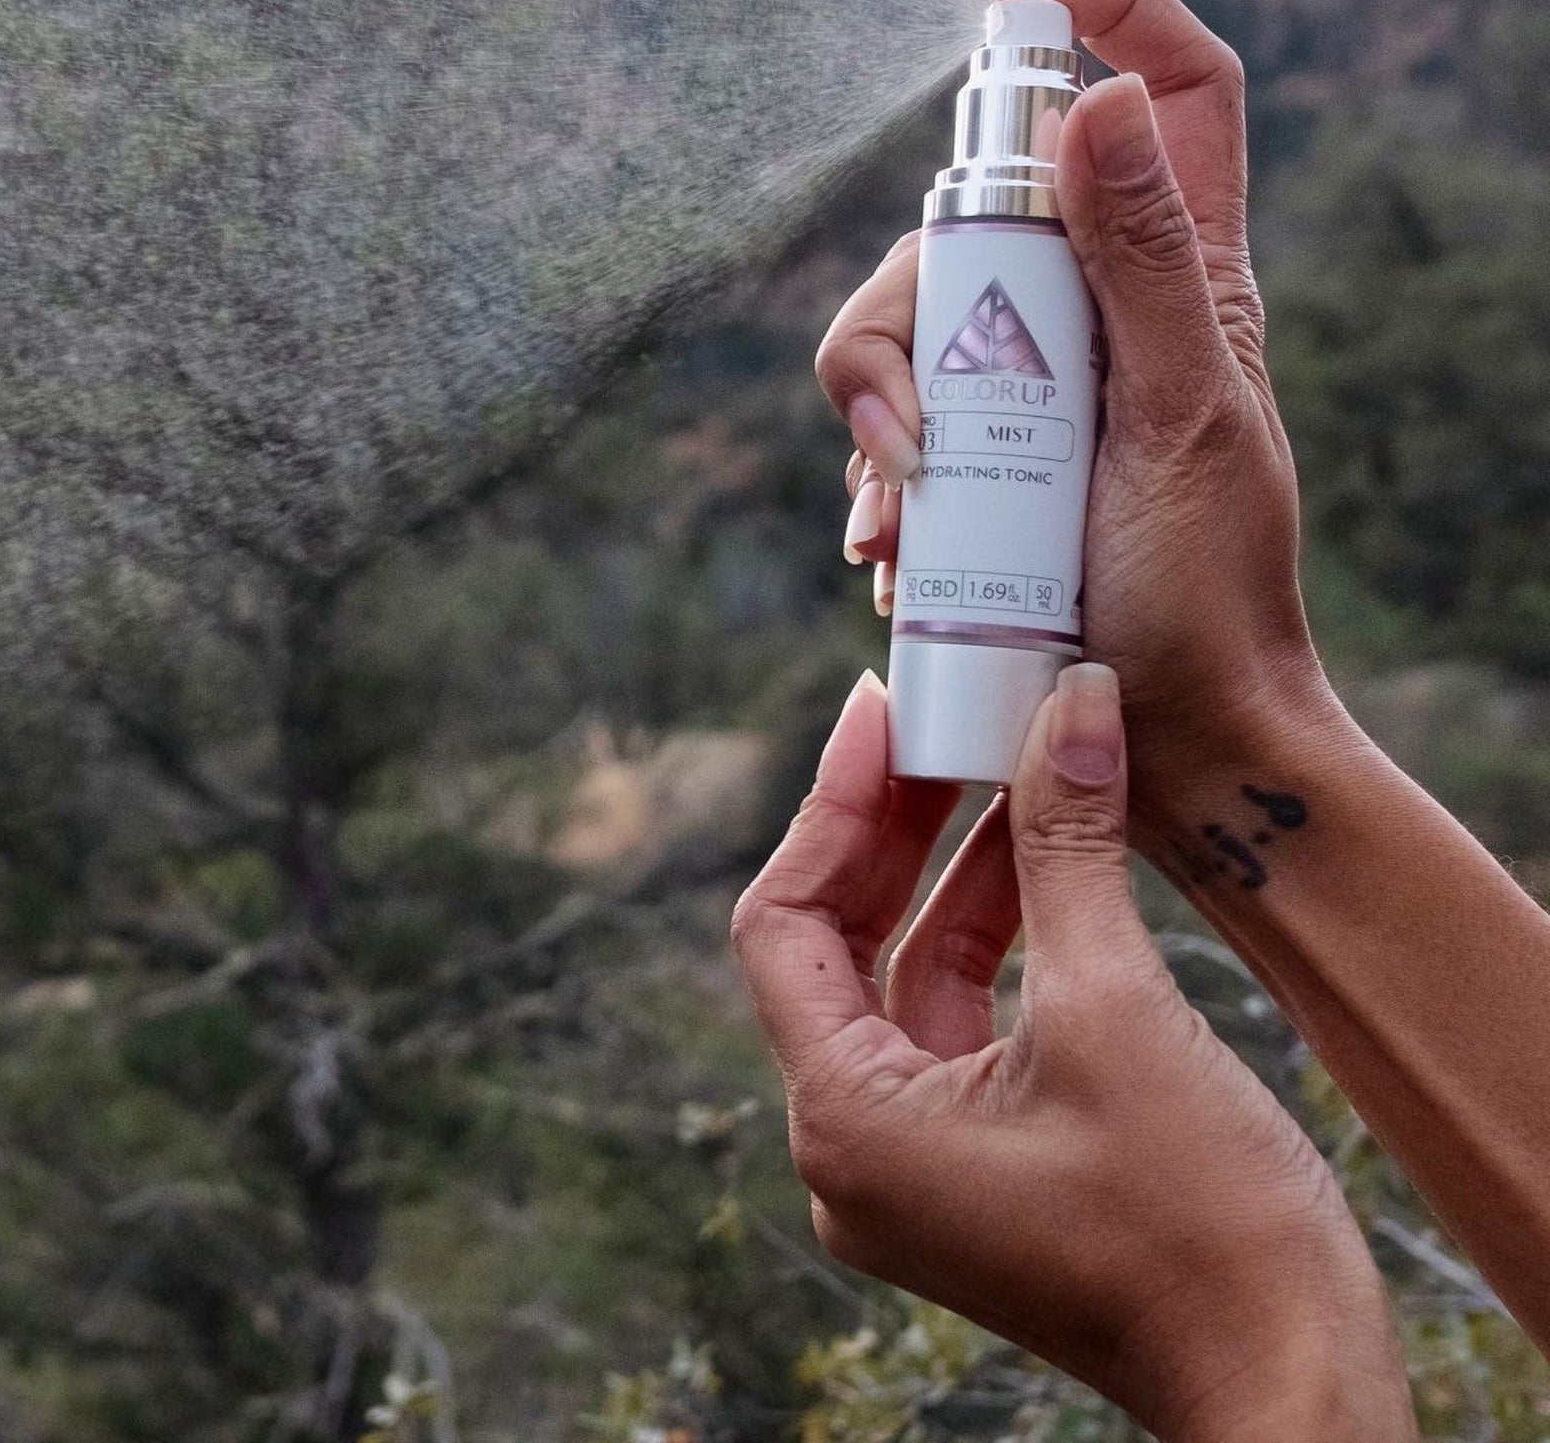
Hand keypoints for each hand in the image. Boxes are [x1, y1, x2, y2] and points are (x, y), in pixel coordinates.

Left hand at [730, 665, 1413, 1441]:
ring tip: (1003, 758)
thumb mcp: (1117, 1005)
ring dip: (950, 869)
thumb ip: (1068, 844)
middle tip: (936, 714)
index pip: (784, 923)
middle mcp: (857, 1144)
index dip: (827, 806)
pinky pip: (959, 1017)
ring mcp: (916, 1159)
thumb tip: (1071, 702)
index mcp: (848, 1119)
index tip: (877, 710)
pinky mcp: (979, 1161)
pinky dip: (995, 932)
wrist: (1292, 1384)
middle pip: (836, 941)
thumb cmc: (1200, 1226)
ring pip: (903, 974)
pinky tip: (1040, 848)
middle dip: (889, 825)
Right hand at [819, 0, 1337, 847]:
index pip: (1177, 91)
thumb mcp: (1183, 422)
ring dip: (875, 416)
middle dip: (908, 314)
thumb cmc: (1201, 595)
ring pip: (902, 320)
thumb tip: (1099, 100)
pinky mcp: (970, 443)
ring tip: (899, 527)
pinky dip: (871, 469)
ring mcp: (1023, 375)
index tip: (1008, 6)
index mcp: (1184, 275)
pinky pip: (884, 411)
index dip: (1114, 11)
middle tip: (912, 436)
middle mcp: (1095, 306)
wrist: (1152, 734)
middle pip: (969, 217)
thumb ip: (1147, 263)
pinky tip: (891, 543)